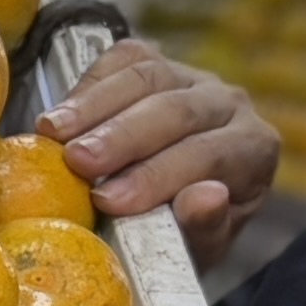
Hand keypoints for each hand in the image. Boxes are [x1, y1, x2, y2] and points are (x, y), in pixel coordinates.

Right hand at [38, 40, 281, 259]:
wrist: (172, 203)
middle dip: (123, 137)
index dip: (158, 176)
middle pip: (177, 109)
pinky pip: (122, 57)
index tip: (108, 202)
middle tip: (78, 163)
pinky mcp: (153, 60)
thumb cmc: (185, 231)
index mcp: (253, 149)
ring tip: (52, 135)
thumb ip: (206, 228)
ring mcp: (189, 75)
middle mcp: (229, 103)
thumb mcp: (200, 248)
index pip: (210, 155)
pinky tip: (58, 118)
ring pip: (146, 75)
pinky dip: (87, 86)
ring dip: (94, 106)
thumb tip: (205, 197)